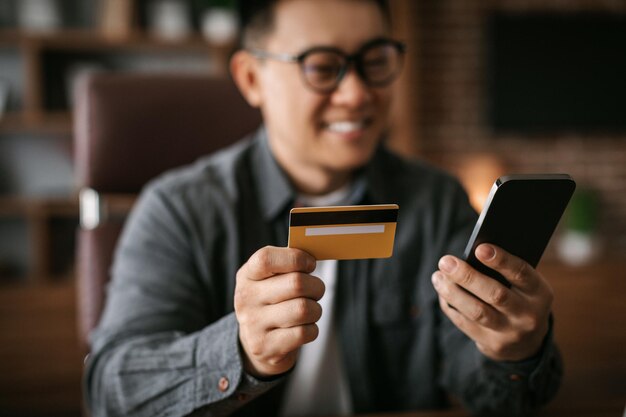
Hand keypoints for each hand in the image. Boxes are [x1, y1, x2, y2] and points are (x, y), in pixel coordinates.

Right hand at [234, 246, 323, 377]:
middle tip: (315, 290)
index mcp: (247, 275)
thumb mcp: (270, 279)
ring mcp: (253, 324)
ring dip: (316, 309)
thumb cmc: (273, 301)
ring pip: (304, 309)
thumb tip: (312, 257)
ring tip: (309, 310)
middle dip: (316, 286)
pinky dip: (312, 329)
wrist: (258, 343)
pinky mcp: (265, 347)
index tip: (310, 264)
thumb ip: (288, 264)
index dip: (295, 258)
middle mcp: (246, 298)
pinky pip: (305, 332)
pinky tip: (303, 328)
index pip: (266, 259)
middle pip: (296, 283)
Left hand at [432, 244, 552, 361]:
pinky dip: (450, 305)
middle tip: (446, 261)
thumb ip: (505, 271)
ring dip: (453, 292)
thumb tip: (472, 254)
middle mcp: (528, 315)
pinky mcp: (492, 345)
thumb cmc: (519, 298)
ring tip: (438, 276)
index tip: (479, 249)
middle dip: (468, 277)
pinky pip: (465, 323)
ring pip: (477, 311)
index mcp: (540, 293)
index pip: (521, 273)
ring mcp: (510, 333)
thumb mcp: (524, 285)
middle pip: (496, 294)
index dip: (501, 260)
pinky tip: (441, 291)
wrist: (527, 342)